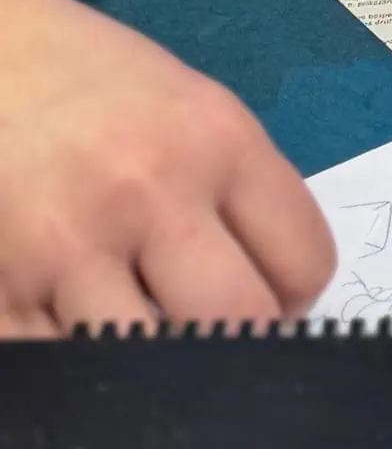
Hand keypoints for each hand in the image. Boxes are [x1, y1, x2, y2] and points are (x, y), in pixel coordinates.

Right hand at [0, 0, 333, 335]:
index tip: (269, 294)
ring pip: (154, 357)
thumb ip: (240, 193)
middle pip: (239, 320)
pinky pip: (66, 364)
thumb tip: (279, 298)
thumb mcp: (192, 108)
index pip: (304, 263)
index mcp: (217, 140)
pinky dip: (82, 361)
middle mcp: (150, 191)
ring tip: (144, 324)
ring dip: (158, 357)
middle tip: (212, 326)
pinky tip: (81, 322)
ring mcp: (70, 245)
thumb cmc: (93, 83)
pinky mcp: (2, 289)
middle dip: (238, 340)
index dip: (293, 293)